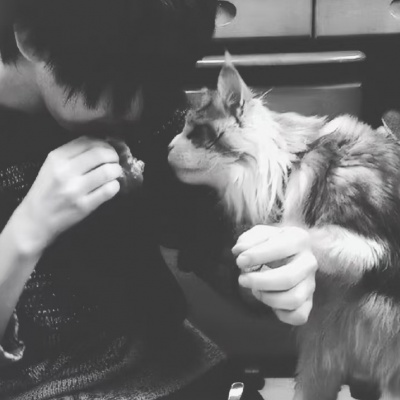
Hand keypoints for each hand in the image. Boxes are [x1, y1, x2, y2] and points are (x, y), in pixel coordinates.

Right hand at [15, 136, 121, 251]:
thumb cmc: (46, 191)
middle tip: (115, 161)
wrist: (35, 220)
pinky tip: (111, 186)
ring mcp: (75, 189)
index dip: (105, 143)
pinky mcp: (84, 206)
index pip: (88, 141)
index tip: (108, 149)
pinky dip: (115, 186)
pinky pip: (109, 190)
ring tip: (115, 174)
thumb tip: (102, 144)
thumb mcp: (52, 166)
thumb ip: (73, 153)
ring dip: (117, 171)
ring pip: (108, 171)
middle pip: (101, 154)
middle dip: (114, 156)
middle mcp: (65, 171)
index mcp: (57, 157)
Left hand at [232, 225, 316, 325]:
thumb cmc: (268, 243)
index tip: (239, 261)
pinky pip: (299, 316)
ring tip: (256, 289)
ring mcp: (310, 283)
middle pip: (288, 278)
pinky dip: (281, 314)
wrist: (282, 253)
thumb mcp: (257, 234)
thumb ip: (247, 240)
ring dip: (268, 298)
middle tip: (242, 279)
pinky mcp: (308, 301)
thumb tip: (240, 251)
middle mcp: (309, 261)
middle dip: (259, 281)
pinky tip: (269, 300)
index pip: (281, 248)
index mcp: (299, 239)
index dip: (257, 256)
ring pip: (293, 300)